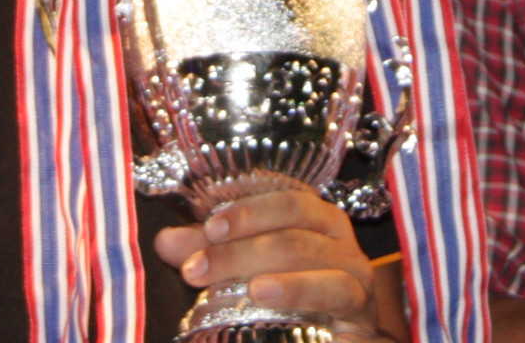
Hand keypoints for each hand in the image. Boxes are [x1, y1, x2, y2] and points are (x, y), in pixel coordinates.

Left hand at [156, 189, 384, 340]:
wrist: (334, 340)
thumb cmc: (290, 298)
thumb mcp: (244, 270)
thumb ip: (210, 252)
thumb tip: (165, 240)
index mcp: (312, 214)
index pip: (282, 196)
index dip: (245, 208)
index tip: (207, 228)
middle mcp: (336, 232)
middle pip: (288, 223)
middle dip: (236, 244)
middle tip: (194, 267)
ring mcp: (352, 265)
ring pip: (304, 250)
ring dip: (253, 262)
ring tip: (213, 278)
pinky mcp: (359, 303)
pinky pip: (333, 288)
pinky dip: (295, 287)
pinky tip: (262, 291)